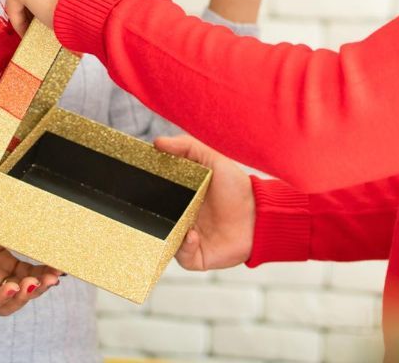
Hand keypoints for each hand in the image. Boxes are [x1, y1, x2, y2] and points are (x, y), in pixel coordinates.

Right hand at [0, 198, 57, 315]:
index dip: (1, 298)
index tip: (15, 285)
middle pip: (8, 301)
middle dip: (26, 295)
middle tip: (42, 281)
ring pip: (21, 287)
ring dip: (38, 284)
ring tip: (55, 274)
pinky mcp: (4, 258)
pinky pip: (25, 269)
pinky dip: (40, 269)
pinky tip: (55, 265)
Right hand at [154, 135, 254, 270]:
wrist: (260, 216)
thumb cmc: (238, 188)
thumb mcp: (214, 160)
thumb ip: (188, 147)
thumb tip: (158, 142)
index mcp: (181, 198)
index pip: (155, 197)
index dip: (146, 192)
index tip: (138, 183)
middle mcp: (181, 219)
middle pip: (156, 220)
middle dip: (150, 216)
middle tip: (147, 207)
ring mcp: (188, 238)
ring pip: (165, 241)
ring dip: (166, 233)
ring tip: (175, 222)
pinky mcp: (198, 256)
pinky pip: (182, 257)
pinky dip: (184, 247)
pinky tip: (193, 234)